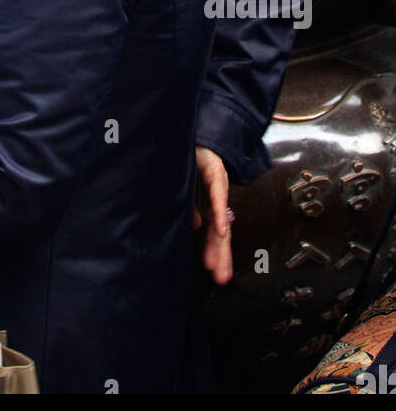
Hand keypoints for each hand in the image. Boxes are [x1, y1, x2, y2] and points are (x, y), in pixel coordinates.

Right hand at [193, 146, 233, 284]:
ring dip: (220, 242)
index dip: (214, 252)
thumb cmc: (190, 160)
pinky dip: (219, 213)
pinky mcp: (214, 173)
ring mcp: (217, 187)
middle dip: (220, 255)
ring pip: (220, 218)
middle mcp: (215, 198)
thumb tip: (196, 226)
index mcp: (208, 203)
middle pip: (219, 231)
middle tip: (221, 277)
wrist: (195, 133)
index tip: (215, 272)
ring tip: (219, 263)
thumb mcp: (188, 189)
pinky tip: (221, 229)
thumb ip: (193, 207)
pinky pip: (217, 195)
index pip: (213, 232)